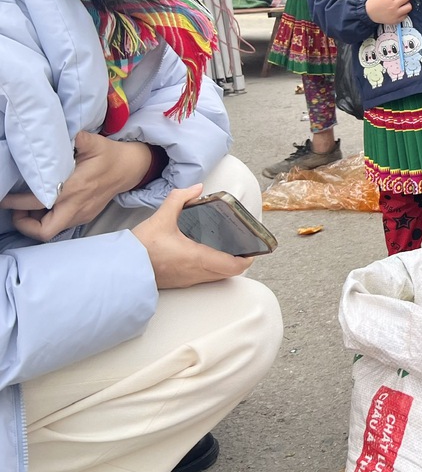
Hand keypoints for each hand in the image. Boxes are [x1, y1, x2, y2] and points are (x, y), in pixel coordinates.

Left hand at [1, 132, 153, 240]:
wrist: (131, 168)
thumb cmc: (110, 155)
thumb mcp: (94, 142)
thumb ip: (76, 138)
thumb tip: (56, 130)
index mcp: (75, 188)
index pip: (39, 203)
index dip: (17, 204)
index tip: (4, 199)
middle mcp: (77, 206)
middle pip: (44, 231)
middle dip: (24, 223)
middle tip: (17, 208)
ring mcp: (82, 214)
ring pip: (51, 230)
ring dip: (35, 222)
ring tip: (27, 206)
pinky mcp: (85, 216)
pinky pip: (61, 225)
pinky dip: (48, 219)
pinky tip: (44, 205)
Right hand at [133, 185, 252, 288]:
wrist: (120, 269)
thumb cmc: (140, 247)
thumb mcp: (161, 218)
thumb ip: (180, 199)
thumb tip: (196, 188)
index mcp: (197, 257)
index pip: (233, 266)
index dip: (247, 259)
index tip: (252, 249)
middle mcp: (196, 273)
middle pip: (229, 273)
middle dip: (239, 261)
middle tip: (242, 246)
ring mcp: (187, 280)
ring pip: (216, 277)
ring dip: (225, 266)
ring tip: (227, 249)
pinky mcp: (178, 283)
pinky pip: (204, 278)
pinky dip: (212, 269)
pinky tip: (205, 255)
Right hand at [366, 0, 418, 23]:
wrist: (369, 13)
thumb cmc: (375, 2)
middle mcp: (393, 6)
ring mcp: (395, 14)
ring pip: (409, 7)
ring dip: (408, 4)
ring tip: (404, 3)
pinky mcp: (395, 20)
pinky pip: (405, 15)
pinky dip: (404, 12)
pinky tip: (400, 10)